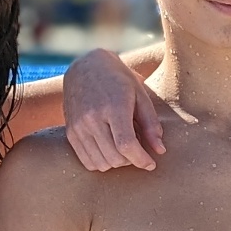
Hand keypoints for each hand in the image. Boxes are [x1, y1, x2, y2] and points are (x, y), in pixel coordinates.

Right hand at [62, 50, 167, 171]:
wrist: (85, 67)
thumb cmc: (118, 79)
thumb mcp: (140, 94)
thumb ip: (151, 124)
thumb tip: (160, 151)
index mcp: (113, 106)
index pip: (126, 144)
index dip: (141, 159)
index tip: (151, 164)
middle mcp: (92, 118)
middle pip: (114, 157)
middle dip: (132, 160)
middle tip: (138, 149)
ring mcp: (78, 126)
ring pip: (101, 163)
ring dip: (117, 163)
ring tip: (123, 147)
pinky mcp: (70, 132)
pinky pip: (87, 161)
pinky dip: (102, 163)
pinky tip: (110, 150)